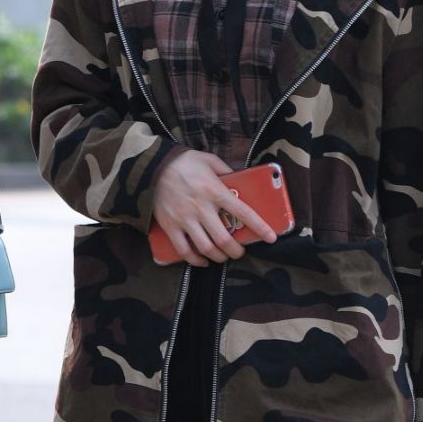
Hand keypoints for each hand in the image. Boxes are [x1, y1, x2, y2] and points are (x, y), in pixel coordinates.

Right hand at [150, 148, 279, 265]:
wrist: (151, 167)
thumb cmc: (183, 162)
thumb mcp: (209, 160)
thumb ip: (225, 170)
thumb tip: (238, 180)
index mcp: (215, 191)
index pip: (243, 212)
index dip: (259, 228)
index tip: (271, 238)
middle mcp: (202, 208)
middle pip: (224, 239)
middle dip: (236, 251)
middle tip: (239, 252)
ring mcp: (185, 219)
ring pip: (206, 248)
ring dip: (218, 257)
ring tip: (223, 257)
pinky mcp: (170, 226)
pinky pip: (184, 250)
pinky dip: (195, 260)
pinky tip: (202, 261)